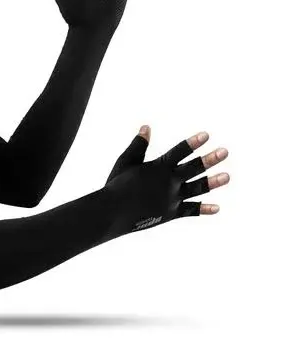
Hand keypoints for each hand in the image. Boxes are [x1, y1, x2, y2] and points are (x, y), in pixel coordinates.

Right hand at [106, 126, 229, 231]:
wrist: (112, 212)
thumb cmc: (116, 184)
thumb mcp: (126, 161)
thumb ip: (139, 145)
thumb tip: (147, 127)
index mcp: (158, 168)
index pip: (179, 152)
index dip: (192, 143)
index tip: (206, 135)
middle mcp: (168, 182)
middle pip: (193, 168)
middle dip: (210, 159)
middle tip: (225, 152)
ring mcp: (171, 199)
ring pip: (197, 188)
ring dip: (213, 182)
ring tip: (227, 176)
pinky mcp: (171, 214)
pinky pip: (190, 210)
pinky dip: (203, 209)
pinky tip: (217, 208)